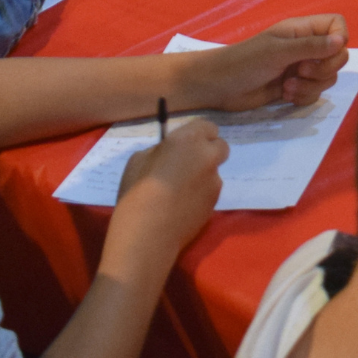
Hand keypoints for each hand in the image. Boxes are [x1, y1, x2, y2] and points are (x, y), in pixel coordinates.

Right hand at [105, 120, 226, 262]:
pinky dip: (200, 195)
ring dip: (202, 175)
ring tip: (179, 192)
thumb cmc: (137, 190)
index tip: (186, 143)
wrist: (148, 231)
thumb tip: (169, 154)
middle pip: (220, 147)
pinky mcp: (215, 204)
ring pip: (214, 172)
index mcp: (189, 140)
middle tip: (189, 163)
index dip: (198, 134)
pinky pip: (209, 192)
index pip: (208, 127)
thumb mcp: (140, 159)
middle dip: (208, 152)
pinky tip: (181, 207)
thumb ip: (162, 151)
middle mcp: (208, 157)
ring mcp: (215, 182)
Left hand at [189, 15, 349, 112]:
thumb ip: (310, 47)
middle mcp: (304, 47)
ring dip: (311, 86)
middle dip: (323, 70)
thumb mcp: (278, 51)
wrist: (219, 86)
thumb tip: (341, 41)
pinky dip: (303, 97)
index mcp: (301, 30)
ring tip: (287, 86)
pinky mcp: (295, 88)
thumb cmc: (244, 62)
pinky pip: (315, 94)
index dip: (339, 40)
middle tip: (300, 71)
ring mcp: (300, 68)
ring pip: (327, 79)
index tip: (325, 53)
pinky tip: (284, 95)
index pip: (337, 26)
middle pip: (338, 57)